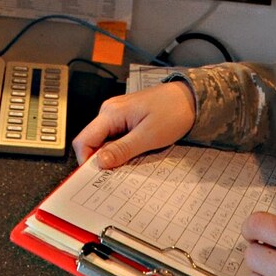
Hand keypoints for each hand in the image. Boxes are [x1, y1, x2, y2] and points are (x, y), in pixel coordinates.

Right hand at [71, 81, 195, 167]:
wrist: (192, 97)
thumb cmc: (173, 111)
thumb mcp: (148, 136)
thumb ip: (122, 150)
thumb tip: (100, 162)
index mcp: (110, 113)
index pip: (83, 140)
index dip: (86, 161)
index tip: (98, 177)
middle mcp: (109, 111)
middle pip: (93, 142)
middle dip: (102, 160)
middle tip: (118, 174)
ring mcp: (117, 114)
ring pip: (105, 141)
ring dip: (114, 155)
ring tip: (132, 161)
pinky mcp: (127, 118)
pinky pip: (116, 137)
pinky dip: (122, 148)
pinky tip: (136, 153)